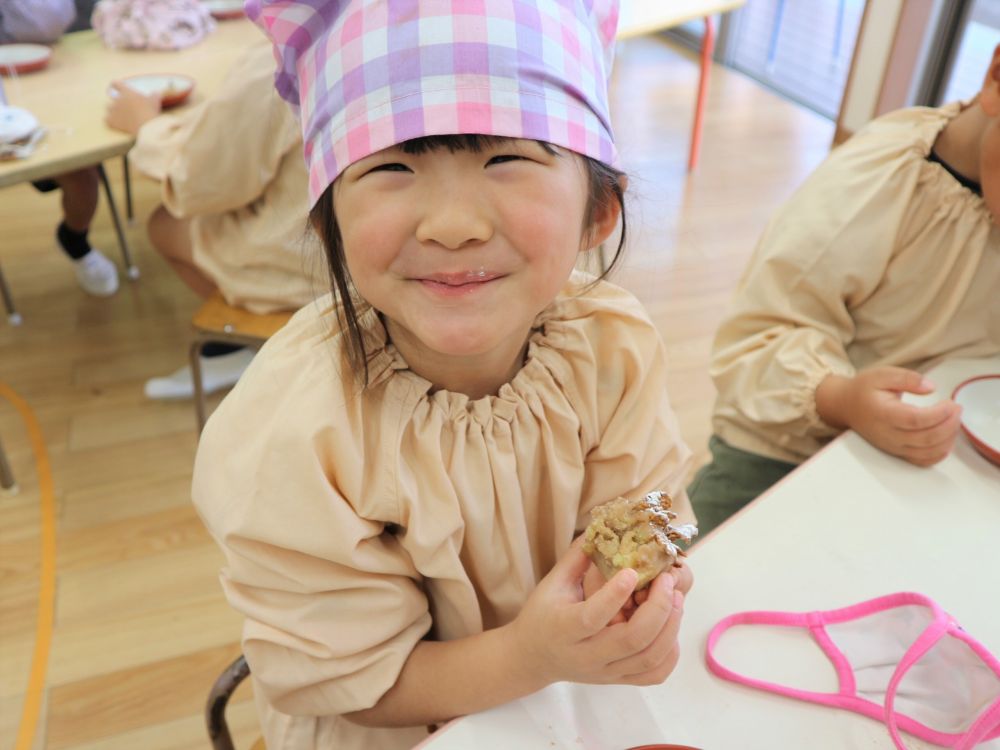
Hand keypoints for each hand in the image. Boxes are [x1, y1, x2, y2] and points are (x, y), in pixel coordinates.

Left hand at [105, 81, 161, 134]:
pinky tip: (118, 125)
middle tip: (127, 109)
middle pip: (113, 99)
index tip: (114, 86)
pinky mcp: (110, 121)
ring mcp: (112, 111)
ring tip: (123, 118)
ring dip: (114, 112)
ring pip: (109, 109)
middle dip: (119, 103)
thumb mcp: (155, 101)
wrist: (146, 127)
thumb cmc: (150, 111)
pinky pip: (107, 120)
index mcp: (127, 92)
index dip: (115, 85)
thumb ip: (154, 95)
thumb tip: (156, 93)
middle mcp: (117, 100)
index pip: (116, 84)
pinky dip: (111, 122)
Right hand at [509, 541, 683, 687]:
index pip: (592, 617)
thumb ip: (577, 557)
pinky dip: (670, 653)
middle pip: (632, 640)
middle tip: (666, 580)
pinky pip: (654, 675)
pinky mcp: (617, 679)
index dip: (614, 595)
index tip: (632, 571)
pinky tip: (669, 627)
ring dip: (670, 627)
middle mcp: (586, 656)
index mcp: (564, 629)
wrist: (533, 657)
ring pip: (649, 659)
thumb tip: (603, 527)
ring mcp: (605, 672)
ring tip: (675, 598)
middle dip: (658, 609)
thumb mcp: (552, 583)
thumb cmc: (542, 614)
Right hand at [816, 367, 961, 466]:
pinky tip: (946, 439)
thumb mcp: (882, 374)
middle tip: (957, 409)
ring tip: (954, 421)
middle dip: (949, 425)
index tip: (950, 402)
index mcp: (883, 414)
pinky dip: (939, 454)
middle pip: (926, 439)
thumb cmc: (864, 390)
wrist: (845, 406)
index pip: (916, 420)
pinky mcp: (897, 452)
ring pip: (927, 452)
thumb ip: (907, 378)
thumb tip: (930, 387)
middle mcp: (887, 435)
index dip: (939, 414)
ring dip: (948, 439)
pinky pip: (922, 461)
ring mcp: (892, 446)